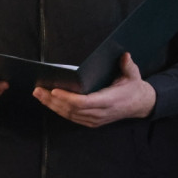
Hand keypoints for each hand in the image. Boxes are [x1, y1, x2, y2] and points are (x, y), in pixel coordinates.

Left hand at [32, 53, 155, 127]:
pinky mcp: (92, 122)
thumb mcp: (133, 74)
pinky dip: (59, 109)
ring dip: (52, 105)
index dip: (68, 98)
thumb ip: (128, 65)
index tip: (54, 90)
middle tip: (37, 89)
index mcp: (109, 101)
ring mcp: (95, 120)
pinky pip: (72, 117)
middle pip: (72, 109)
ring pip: (70, 114)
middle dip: (53, 100)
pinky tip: (49, 101)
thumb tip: (124, 55)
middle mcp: (101, 113)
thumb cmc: (133, 87)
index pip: (85, 102)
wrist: (140, 104)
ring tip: (38, 94)